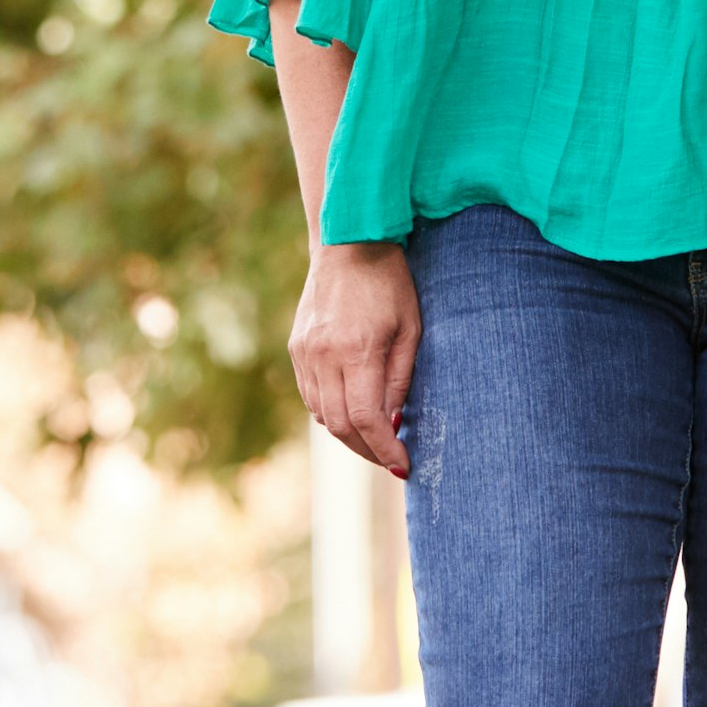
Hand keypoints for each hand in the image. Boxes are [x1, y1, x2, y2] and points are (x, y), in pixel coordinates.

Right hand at [289, 236, 418, 473]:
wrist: (347, 243)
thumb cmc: (389, 282)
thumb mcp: (410, 328)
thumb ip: (401, 378)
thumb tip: (393, 423)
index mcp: (356, 350)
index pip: (366, 418)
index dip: (384, 448)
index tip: (403, 464)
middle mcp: (324, 356)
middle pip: (340, 425)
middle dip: (367, 450)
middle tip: (390, 460)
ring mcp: (305, 353)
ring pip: (322, 414)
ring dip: (348, 435)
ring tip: (374, 441)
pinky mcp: (296, 348)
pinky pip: (311, 395)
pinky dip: (330, 412)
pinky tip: (351, 413)